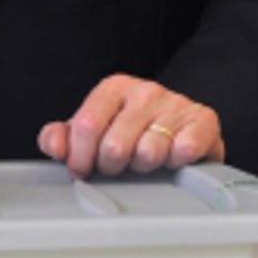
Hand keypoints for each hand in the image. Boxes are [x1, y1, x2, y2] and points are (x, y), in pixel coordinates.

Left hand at [37, 74, 224, 177]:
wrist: (182, 128)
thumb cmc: (132, 132)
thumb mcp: (92, 133)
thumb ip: (61, 137)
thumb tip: (53, 145)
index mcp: (113, 88)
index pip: (86, 125)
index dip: (80, 157)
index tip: (82, 170)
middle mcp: (145, 90)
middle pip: (115, 145)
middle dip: (111, 167)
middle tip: (117, 167)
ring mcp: (176, 103)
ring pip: (148, 152)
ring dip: (144, 167)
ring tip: (144, 162)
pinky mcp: (204, 120)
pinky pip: (184, 150)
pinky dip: (176, 162)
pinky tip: (172, 160)